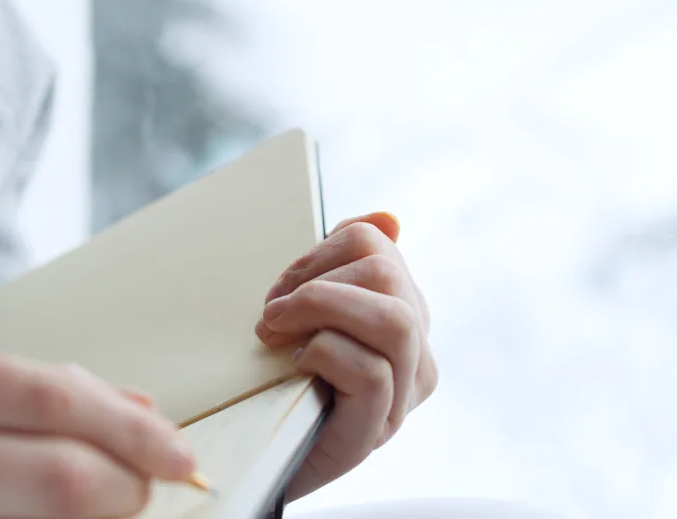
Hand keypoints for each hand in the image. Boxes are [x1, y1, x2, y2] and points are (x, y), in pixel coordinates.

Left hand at [256, 212, 437, 499]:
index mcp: (402, 311)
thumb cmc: (282, 376)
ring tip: (278, 330)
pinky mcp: (376, 431)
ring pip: (394, 320)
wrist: (261, 458)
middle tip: (271, 313)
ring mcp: (402, 395)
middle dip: (315, 280)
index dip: (318, 252)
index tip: (282, 287)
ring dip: (321, 310)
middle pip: (387, 273)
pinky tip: (297, 365)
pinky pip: (370, 372)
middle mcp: (415, 352)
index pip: (376, 242)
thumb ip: (340, 264)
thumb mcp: (307, 310)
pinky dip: (324, 354)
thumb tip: (389, 218)